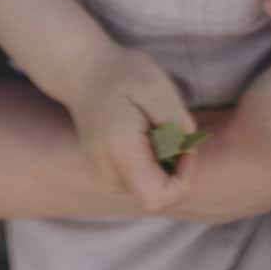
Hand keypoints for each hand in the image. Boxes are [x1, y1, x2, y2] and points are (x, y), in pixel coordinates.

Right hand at [61, 43, 194, 211]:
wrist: (83, 72)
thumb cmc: (123, 74)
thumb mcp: (157, 87)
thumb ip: (177, 122)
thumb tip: (187, 151)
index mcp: (119, 151)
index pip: (158, 197)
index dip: (183, 178)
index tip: (183, 144)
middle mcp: (106, 172)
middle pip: (157, 195)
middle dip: (175, 168)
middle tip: (167, 128)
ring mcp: (103, 177)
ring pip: (149, 189)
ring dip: (163, 164)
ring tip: (151, 128)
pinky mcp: (105, 175)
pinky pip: (139, 182)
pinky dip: (151, 163)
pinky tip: (143, 135)